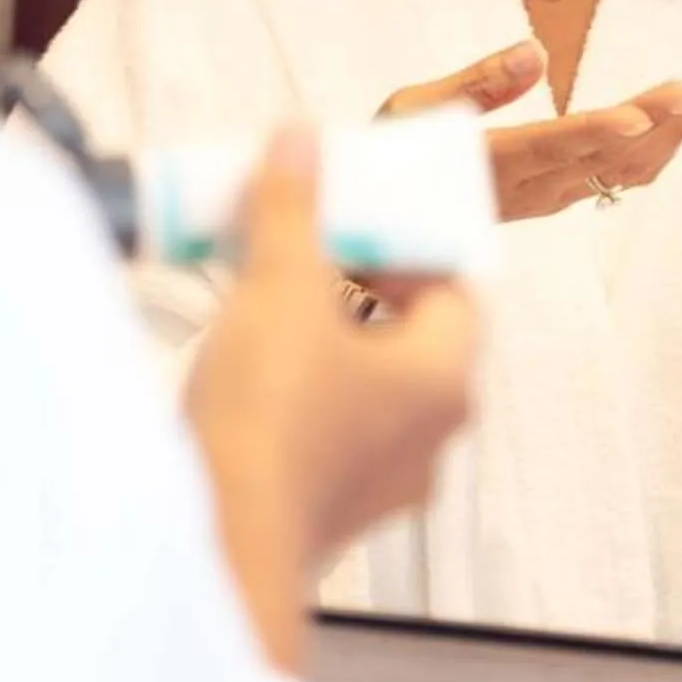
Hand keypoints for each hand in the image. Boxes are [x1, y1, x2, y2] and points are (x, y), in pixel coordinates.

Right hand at [184, 127, 476, 671]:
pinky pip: (334, 433)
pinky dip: (304, 397)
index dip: (411, 246)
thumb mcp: (280, 285)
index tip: (358, 225)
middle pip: (412, 338)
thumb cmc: (272, 420)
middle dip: (361, 291)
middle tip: (307, 257)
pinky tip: (252, 377)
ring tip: (268, 311)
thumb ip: (294, 207)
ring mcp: (386, 481)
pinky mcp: (335, 509)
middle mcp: (431, 435)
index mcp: (444, 376)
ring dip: (329, 345)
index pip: (458, 289)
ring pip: (372, 388)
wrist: (224, 536)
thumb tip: (302, 145)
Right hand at [378, 40, 681, 225]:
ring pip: (618, 172)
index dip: (600, 130)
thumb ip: (476, 84)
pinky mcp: (550, 200)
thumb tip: (534, 50)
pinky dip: (651, 156)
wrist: (380, 225)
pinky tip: (674, 134)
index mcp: (489, 161)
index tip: (643, 115)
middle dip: (658, 124)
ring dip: (668, 138)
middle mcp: (526, 188)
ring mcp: (544, 199)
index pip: (552, 143)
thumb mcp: (412, 111)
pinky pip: (611, 181)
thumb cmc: (389, 158)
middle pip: (602, 156)